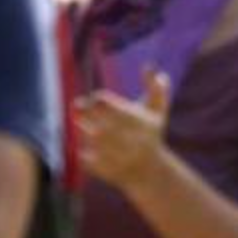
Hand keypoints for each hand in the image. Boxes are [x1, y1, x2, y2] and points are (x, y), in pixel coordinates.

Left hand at [76, 70, 171, 193]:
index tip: (96, 101)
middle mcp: (116, 134)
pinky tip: (96, 150)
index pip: (99, 100)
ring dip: (84, 129)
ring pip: (81, 132)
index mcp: (130, 117)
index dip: (95, 99)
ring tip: (94, 130)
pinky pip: (80, 152)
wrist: (149, 172)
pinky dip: (84, 150)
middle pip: (86, 114)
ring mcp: (105, 151)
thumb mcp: (158, 111)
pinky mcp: (97, 166)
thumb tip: (150, 66)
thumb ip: (156, 88)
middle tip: (85, 111)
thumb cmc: (152, 136)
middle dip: (83, 111)